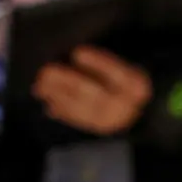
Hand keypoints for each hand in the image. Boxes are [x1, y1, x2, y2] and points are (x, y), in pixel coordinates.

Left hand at [33, 47, 151, 134]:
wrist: (141, 111)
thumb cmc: (126, 79)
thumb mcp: (125, 66)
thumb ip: (106, 62)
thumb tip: (78, 55)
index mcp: (137, 86)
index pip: (118, 73)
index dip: (98, 63)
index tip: (78, 51)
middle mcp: (126, 106)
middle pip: (96, 93)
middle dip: (69, 82)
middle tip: (47, 71)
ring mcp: (111, 120)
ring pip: (82, 109)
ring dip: (58, 97)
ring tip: (40, 87)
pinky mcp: (98, 129)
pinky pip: (77, 120)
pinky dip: (62, 112)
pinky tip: (49, 104)